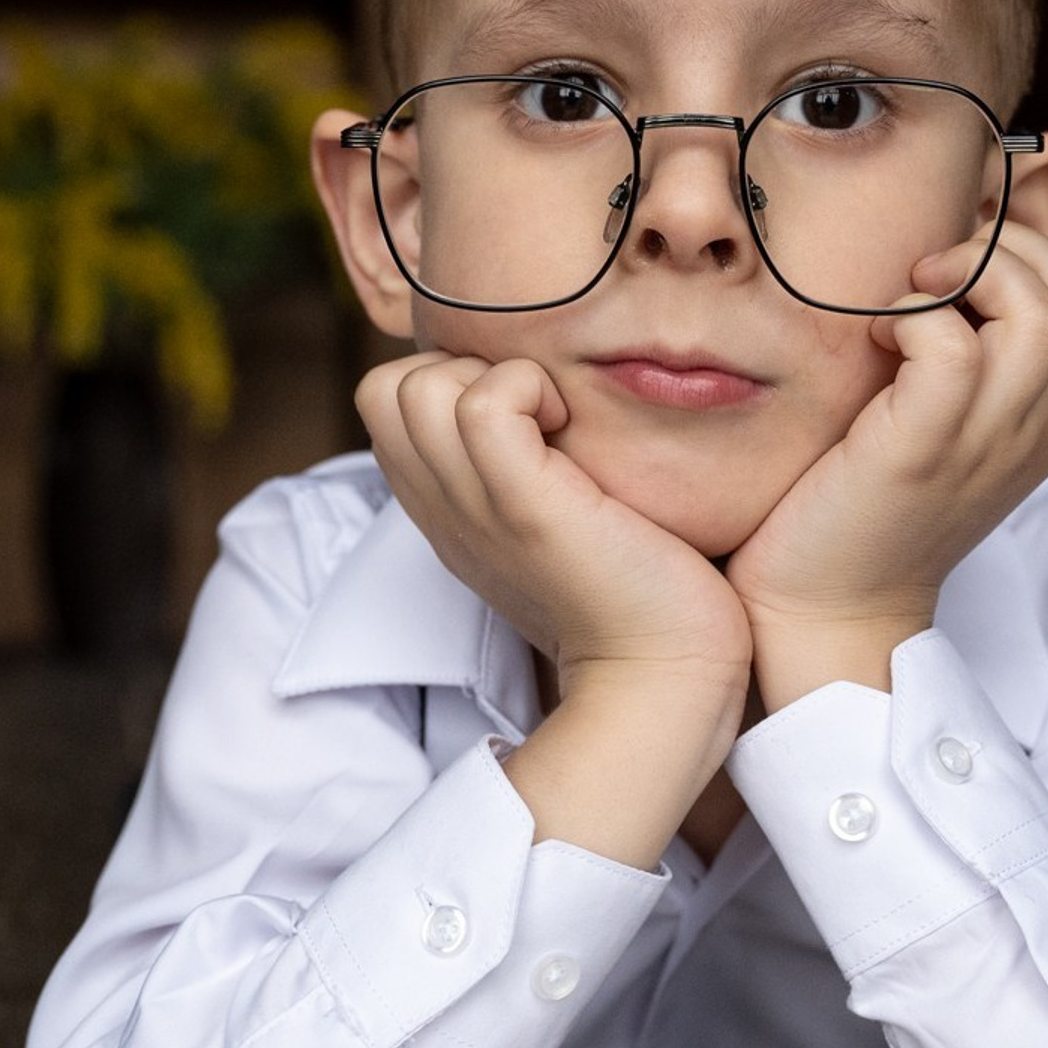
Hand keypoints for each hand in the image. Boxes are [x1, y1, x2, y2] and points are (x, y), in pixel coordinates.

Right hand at [357, 352, 751, 867]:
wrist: (662, 676)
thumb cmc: (632, 593)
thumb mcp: (552, 520)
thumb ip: (521, 465)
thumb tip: (538, 394)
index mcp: (445, 513)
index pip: (385, 404)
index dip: (446, 382)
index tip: (523, 417)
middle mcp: (445, 511)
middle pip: (388, 388)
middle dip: (462, 371)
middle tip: (539, 416)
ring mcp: (476, 509)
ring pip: (419, 386)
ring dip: (497, 377)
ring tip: (556, 422)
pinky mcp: (525, 507)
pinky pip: (484, 404)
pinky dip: (529, 387)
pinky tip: (572, 427)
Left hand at [726, 223, 1047, 709]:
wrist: (825, 615)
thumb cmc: (857, 512)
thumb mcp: (932, 434)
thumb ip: (956, 369)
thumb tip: (929, 277)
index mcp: (1039, 424)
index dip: (1024, 254)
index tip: (950, 270)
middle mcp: (1029, 431)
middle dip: (1006, 248)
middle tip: (932, 273)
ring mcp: (984, 443)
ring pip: (1037, 312)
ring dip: (966, 274)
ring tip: (908, 299)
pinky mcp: (923, 452)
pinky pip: (952, 347)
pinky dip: (913, 319)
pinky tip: (874, 341)